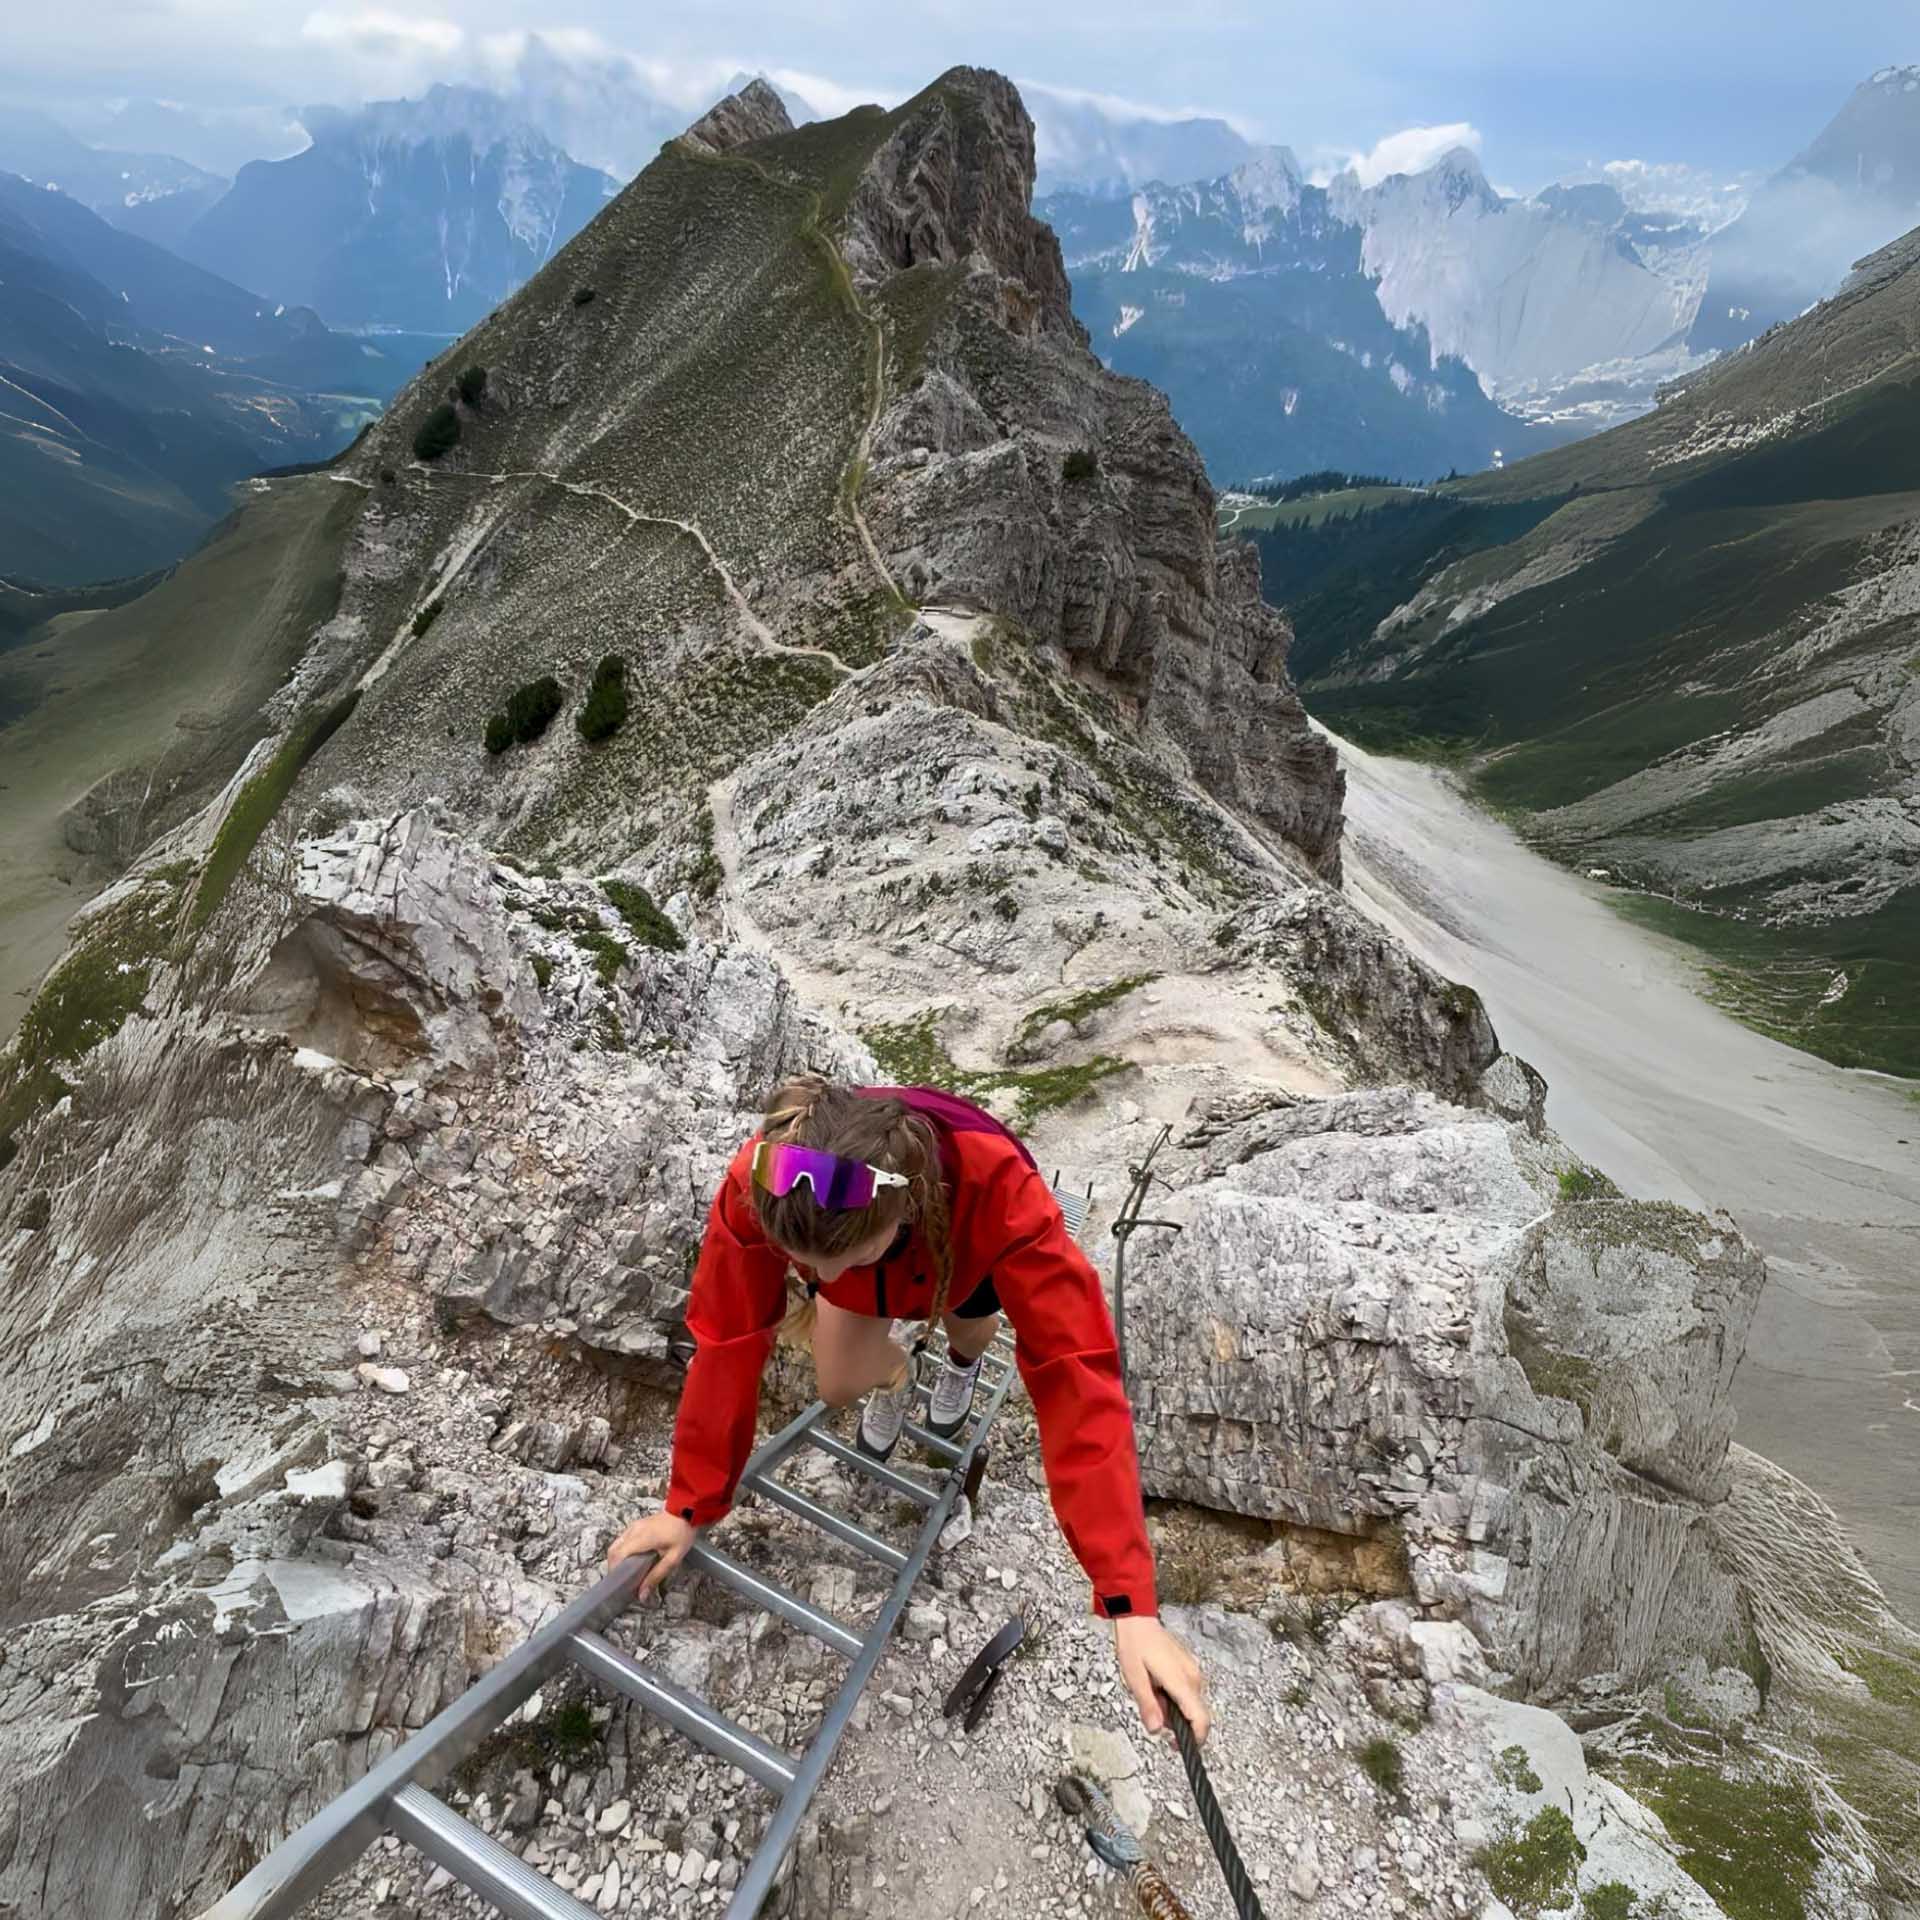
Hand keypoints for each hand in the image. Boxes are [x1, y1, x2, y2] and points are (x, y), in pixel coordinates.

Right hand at [605, 1510, 695, 1597]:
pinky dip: (622, 1551)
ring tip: (627, 1573)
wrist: (687, 1511)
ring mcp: (634, 1526)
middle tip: (623, 1581)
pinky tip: (632, 1560)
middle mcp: (634, 1530)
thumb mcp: (673, 1559)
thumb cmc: (682, 1534)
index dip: (615, 1571)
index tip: (619, 1584)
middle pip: (613, 1551)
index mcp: (641, 1538)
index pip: (618, 1555)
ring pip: (616, 1544)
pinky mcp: (636, 1524)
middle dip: (614, 1567)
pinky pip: (623, 1539)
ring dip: (617, 1559)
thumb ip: (656, 1576)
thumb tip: (642, 1595)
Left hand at [1114, 1614, 1208, 1742]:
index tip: (1176, 1746)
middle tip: (1152, 1707)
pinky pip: (1187, 1694)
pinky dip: (1173, 1698)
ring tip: (1152, 1691)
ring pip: (1190, 1705)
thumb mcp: (1134, 1678)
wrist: (1138, 1620)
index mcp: (1182, 1681)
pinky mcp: (1191, 1670)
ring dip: (1172, 1709)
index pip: (1200, 1719)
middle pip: (1194, 1715)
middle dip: (1174, 1721)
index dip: (1194, 1739)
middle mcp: (1194, 1677)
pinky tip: (1157, 1685)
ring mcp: (1194, 1672)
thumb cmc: (1135, 1645)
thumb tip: (1156, 1730)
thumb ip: (1147, 1705)